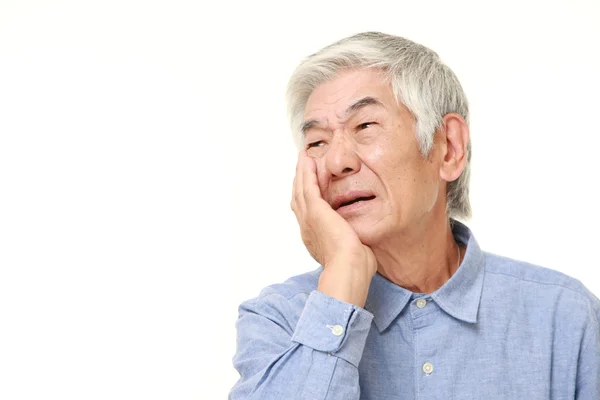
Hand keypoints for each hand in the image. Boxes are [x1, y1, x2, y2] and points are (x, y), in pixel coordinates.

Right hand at [291, 150, 376, 306]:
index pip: (306, 213)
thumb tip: (361, 243)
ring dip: (302, 173)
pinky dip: (306, 172)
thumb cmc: (355, 267)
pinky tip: (308, 161)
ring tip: (304, 159)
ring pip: (300, 190)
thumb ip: (352, 243)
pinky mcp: (315, 210)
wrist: (349, 268)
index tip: (309, 187)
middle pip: (298, 199)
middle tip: (302, 166)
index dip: (306, 198)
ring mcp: (308, 218)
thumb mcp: (352, 251)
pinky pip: (308, 186)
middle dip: (300, 182)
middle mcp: (306, 228)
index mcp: (314, 238)